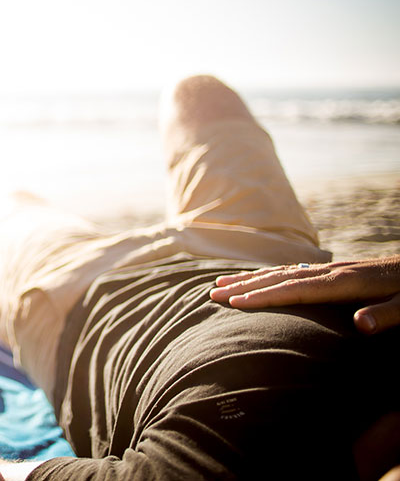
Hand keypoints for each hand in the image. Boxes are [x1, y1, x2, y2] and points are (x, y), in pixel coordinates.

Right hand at [209, 254, 399, 333]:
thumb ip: (386, 315)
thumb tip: (360, 326)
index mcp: (344, 282)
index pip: (295, 290)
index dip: (264, 297)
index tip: (235, 304)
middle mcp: (331, 272)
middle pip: (279, 279)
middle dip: (244, 287)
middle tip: (212, 294)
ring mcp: (330, 269)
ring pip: (281, 272)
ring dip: (249, 279)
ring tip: (219, 284)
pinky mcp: (334, 270)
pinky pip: (292, 271)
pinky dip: (268, 275)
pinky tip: (255, 280)